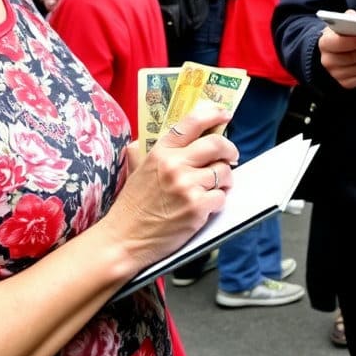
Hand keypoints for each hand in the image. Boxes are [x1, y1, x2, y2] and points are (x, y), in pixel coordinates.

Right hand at [99, 104, 238, 272]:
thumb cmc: (132, 206)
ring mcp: (187, 186)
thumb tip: (167, 134)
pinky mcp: (197, 208)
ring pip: (224, 172)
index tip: (224, 115)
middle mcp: (175, 165)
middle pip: (217, 144)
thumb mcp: (137, 170)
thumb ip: (149, 150)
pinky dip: (218, 201)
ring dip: (224, 179)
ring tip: (214, 187)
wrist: (123, 240)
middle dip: (229, 149)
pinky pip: (222, 196)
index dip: (213, 114)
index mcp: (161, 152)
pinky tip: (206, 205)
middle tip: (231, 155)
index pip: (192, 122)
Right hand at [319, 10, 355, 88]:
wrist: (334, 51)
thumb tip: (354, 16)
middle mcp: (329, 60)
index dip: (351, 42)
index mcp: (325, 43)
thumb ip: (348, 19)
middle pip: (352, 58)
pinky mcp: (346, 82)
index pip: (336, 43)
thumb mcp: (341, 24)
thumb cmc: (341, 36)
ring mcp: (337, 73)